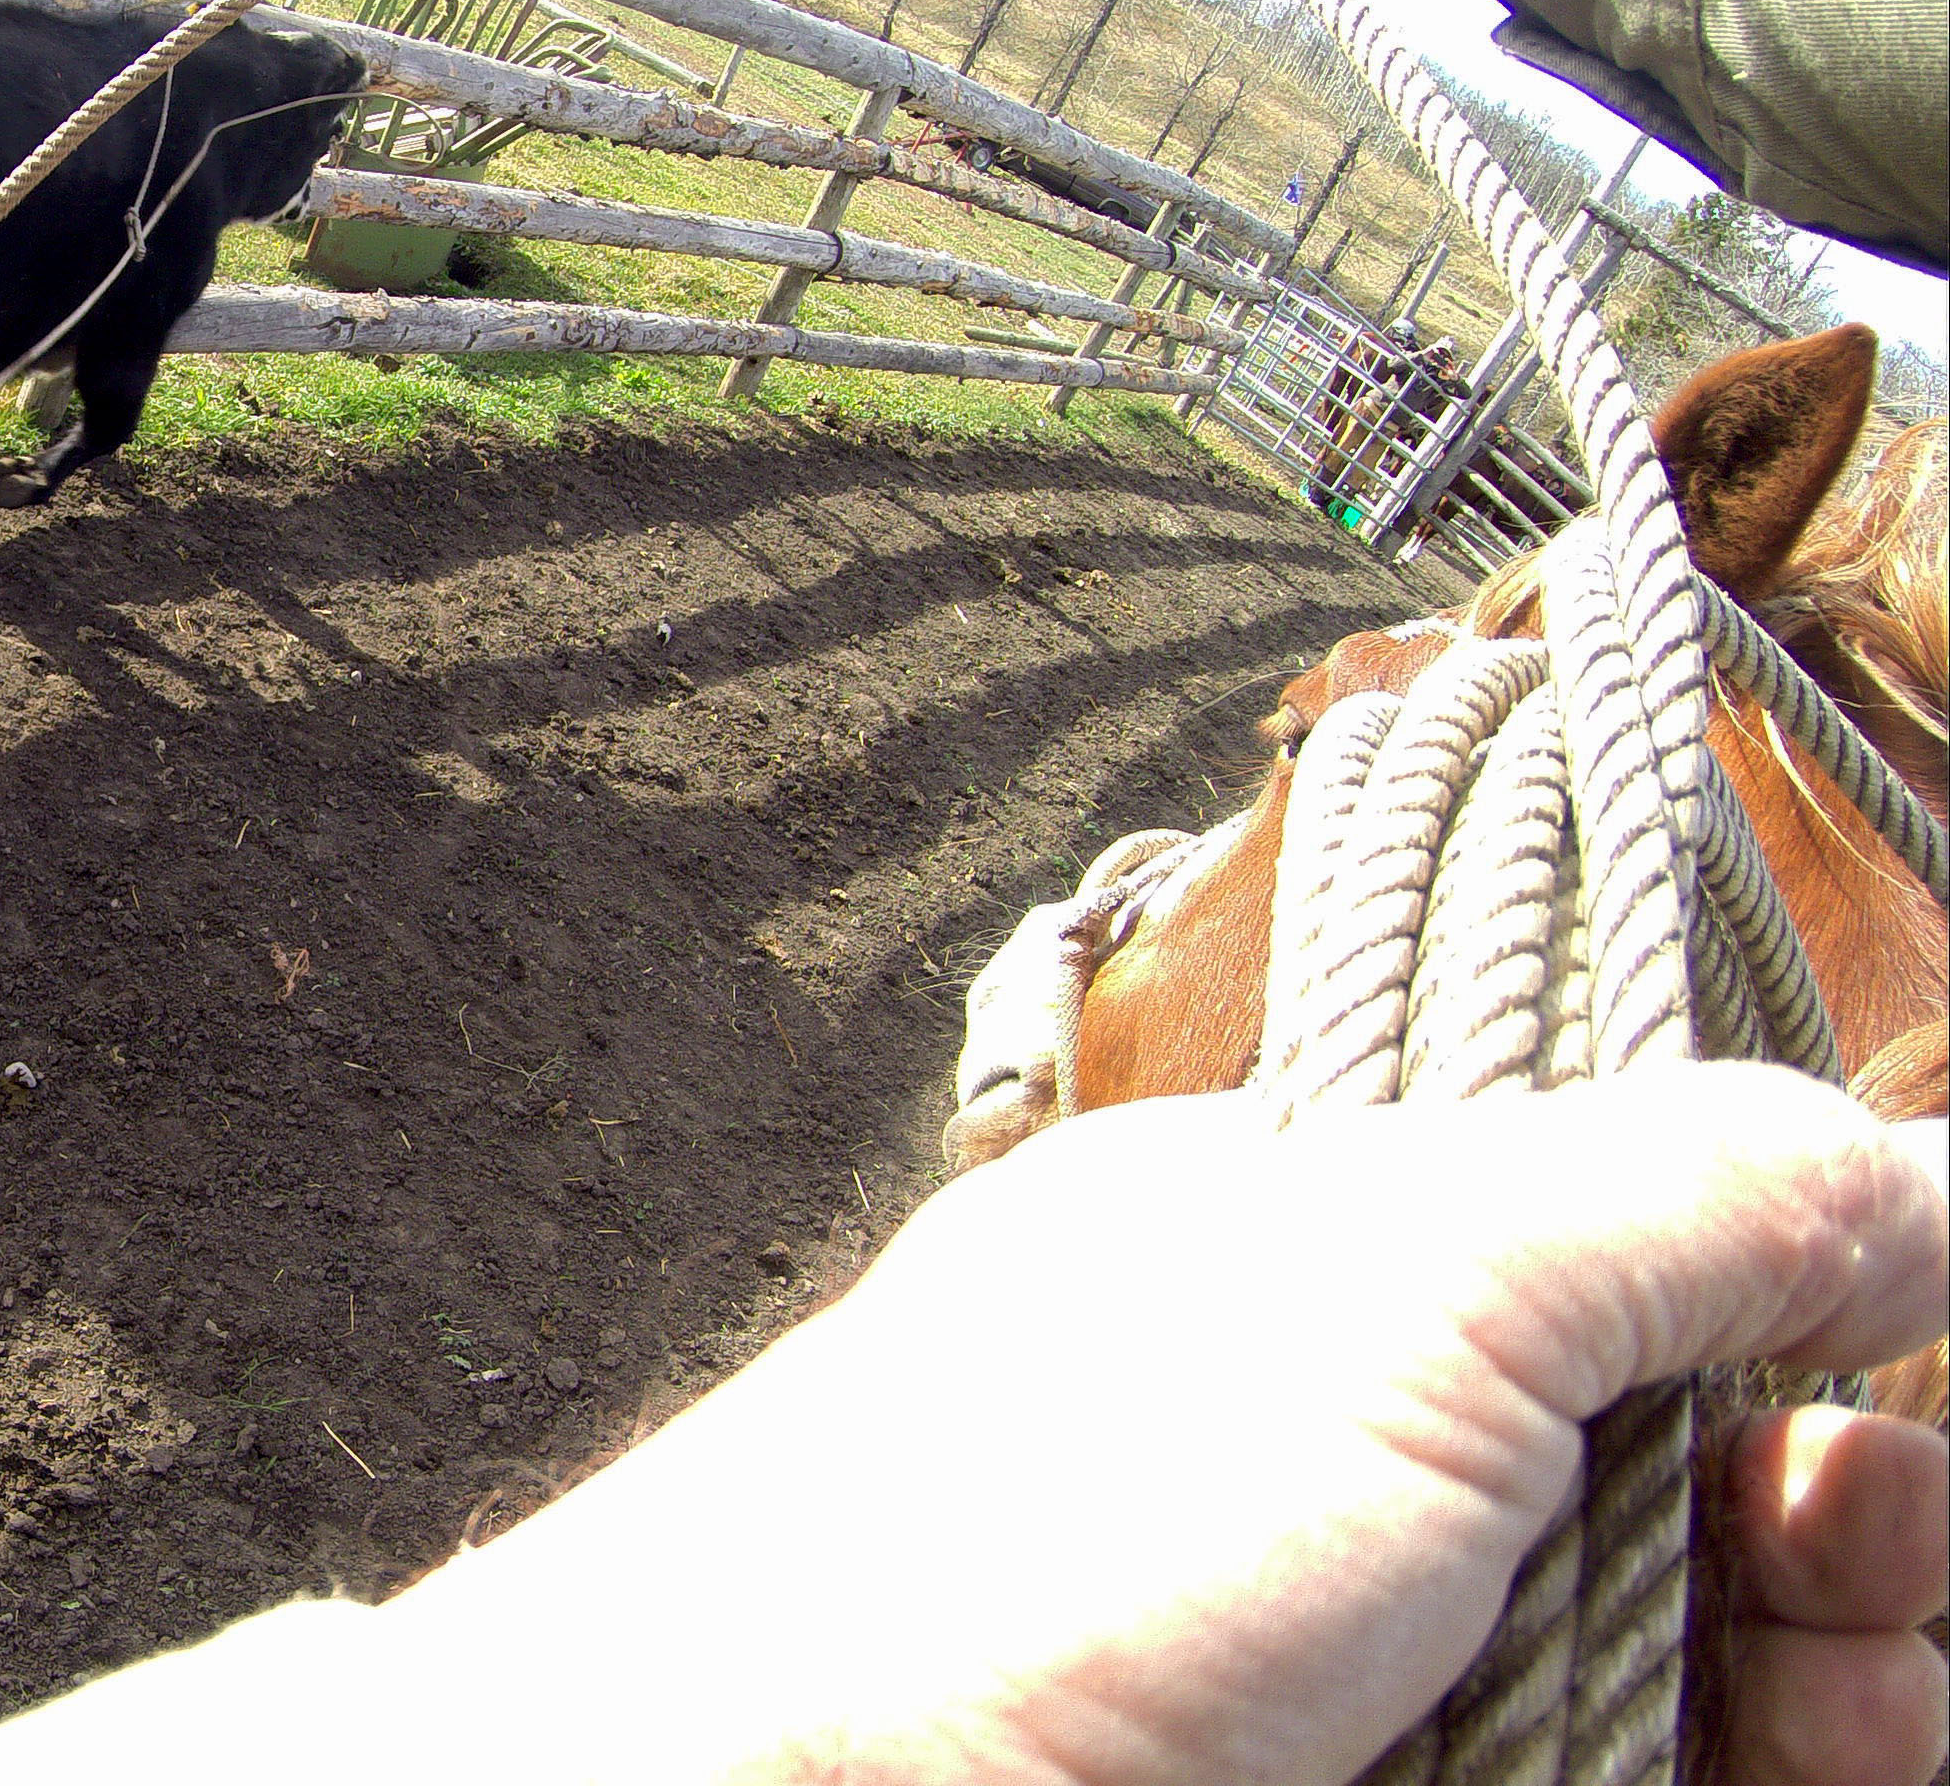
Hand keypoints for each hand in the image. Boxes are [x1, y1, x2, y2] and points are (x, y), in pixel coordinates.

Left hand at [380, 1063, 1947, 1785]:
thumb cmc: (1031, 1534)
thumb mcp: (1390, 1279)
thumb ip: (1672, 1197)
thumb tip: (1920, 1167)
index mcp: (1301, 1266)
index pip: (1633, 1264)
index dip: (1808, 1334)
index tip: (1885, 1411)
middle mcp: (1324, 1468)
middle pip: (1692, 1499)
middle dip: (1854, 1550)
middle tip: (1865, 1591)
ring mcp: (1332, 1670)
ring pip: (1664, 1677)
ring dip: (1826, 1703)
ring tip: (1842, 1727)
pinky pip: (1580, 1775)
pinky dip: (1717, 1775)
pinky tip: (1768, 1772)